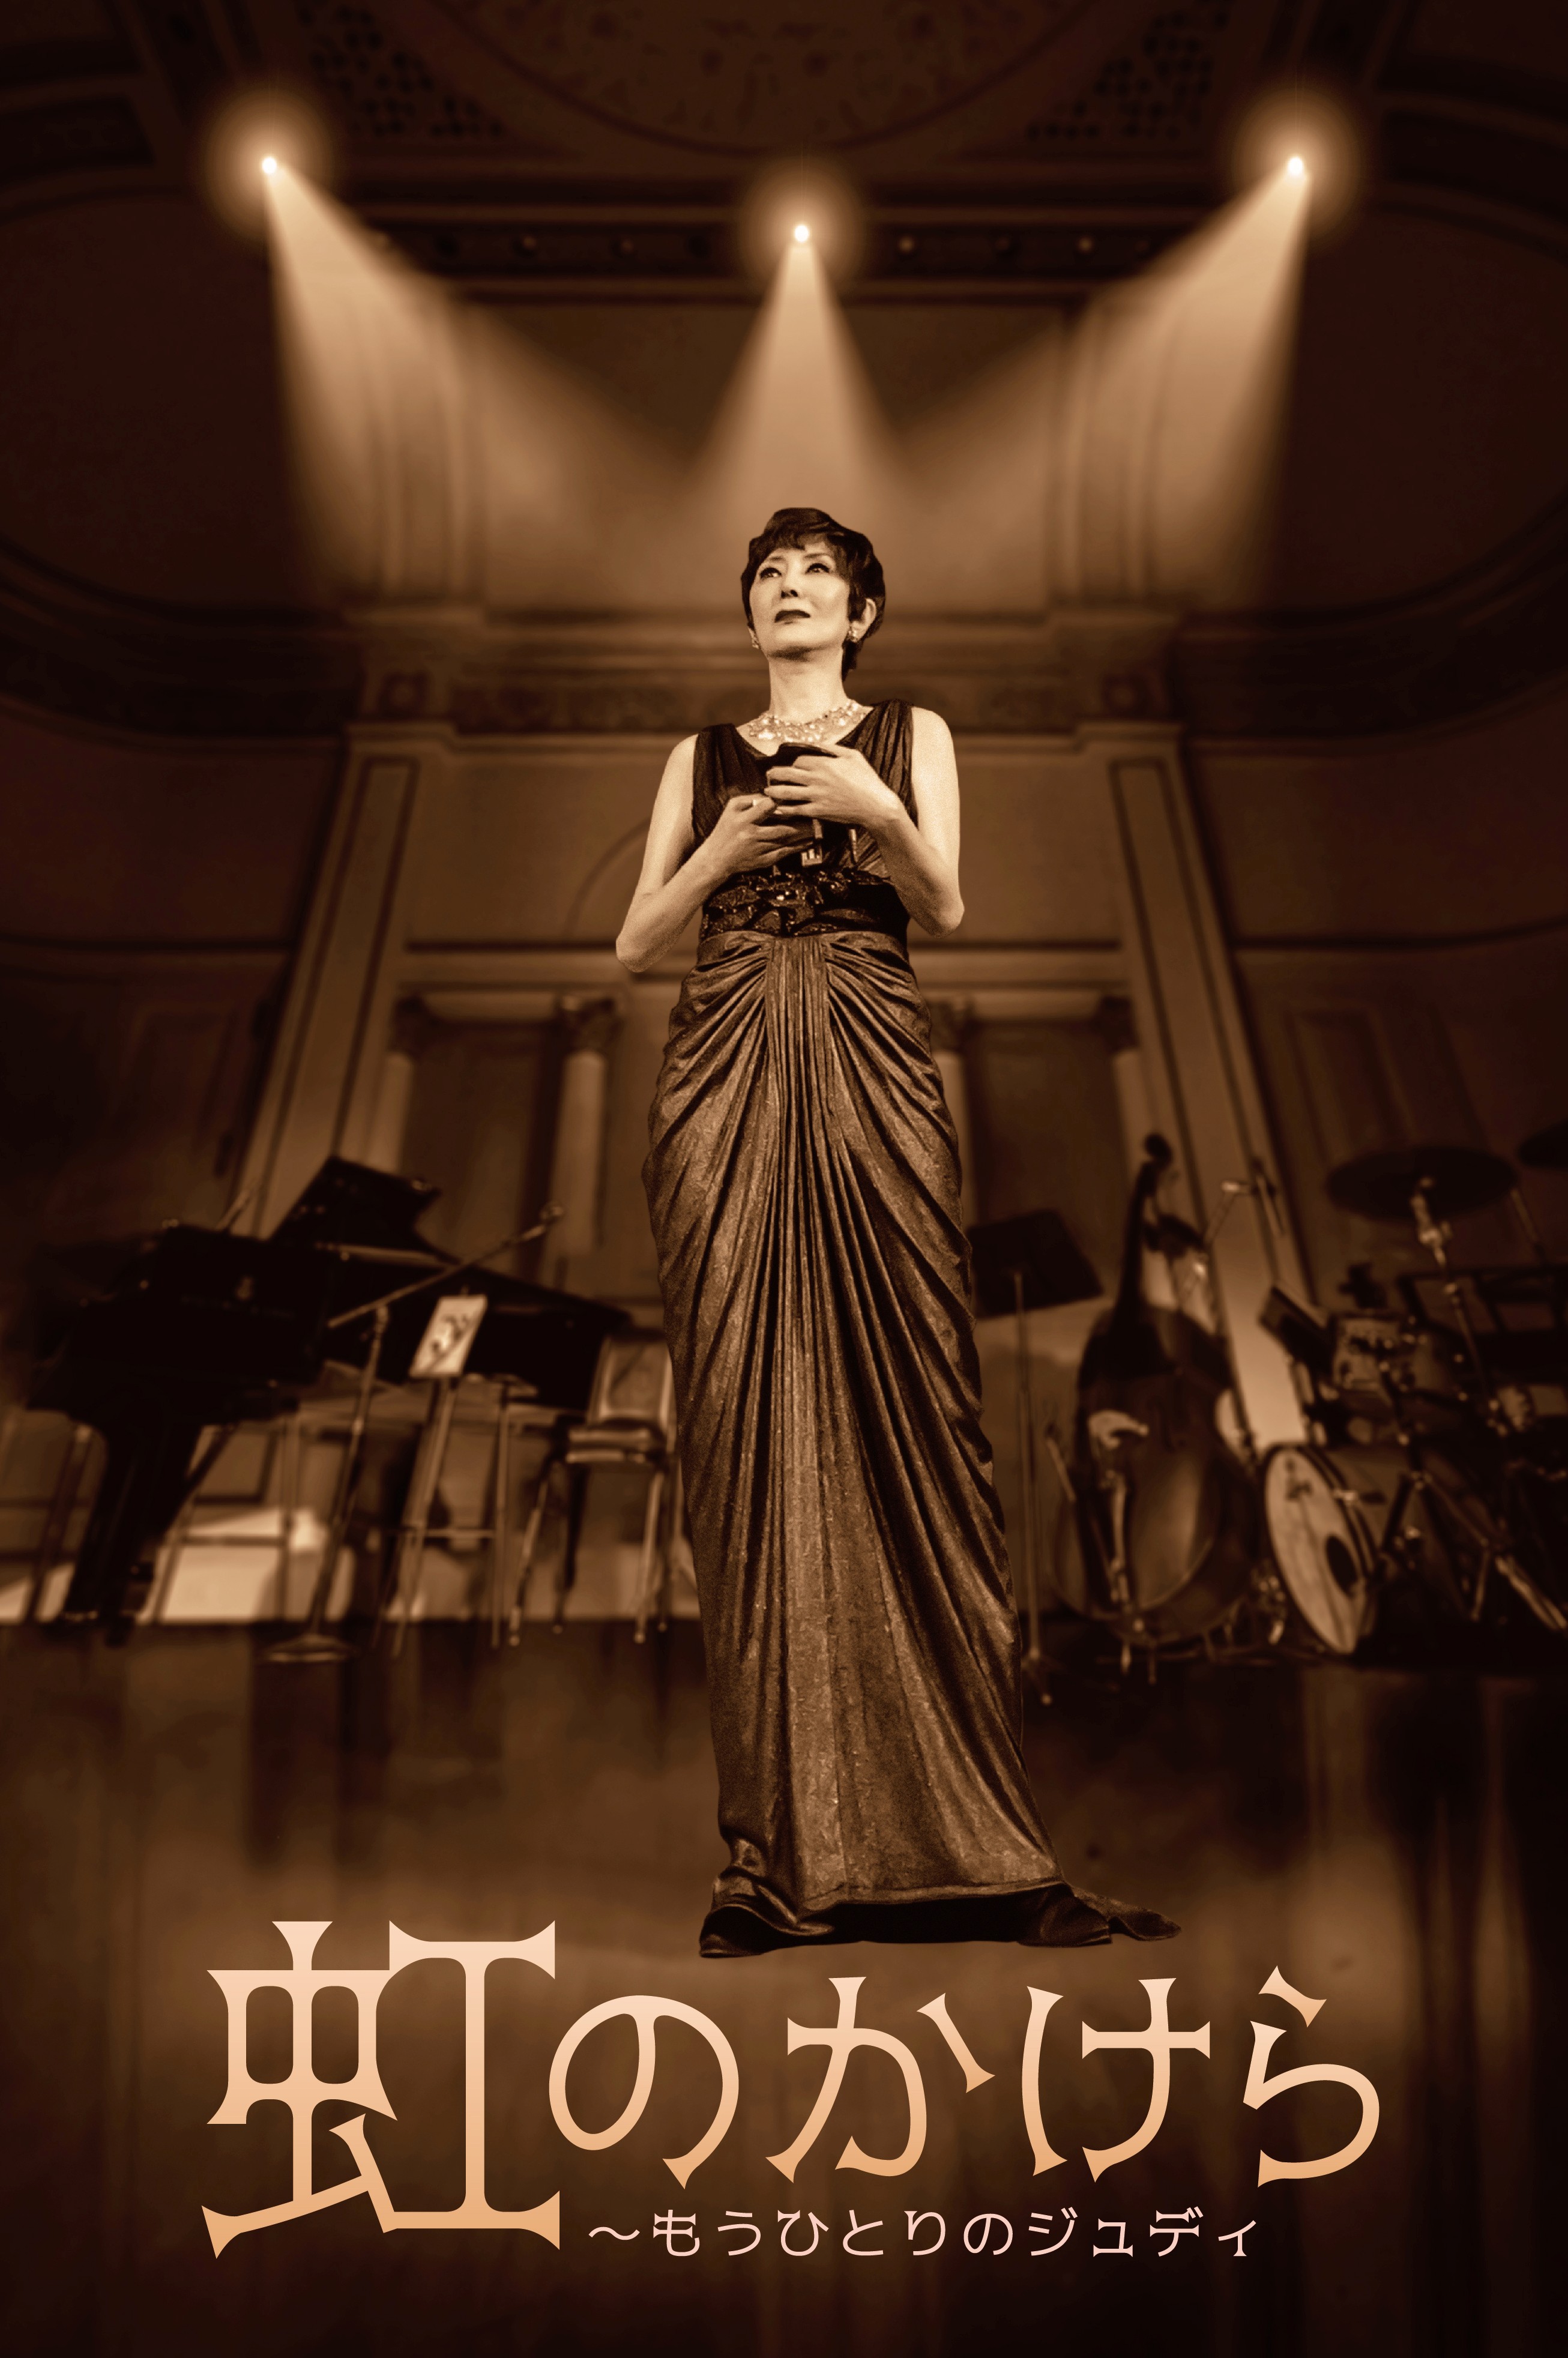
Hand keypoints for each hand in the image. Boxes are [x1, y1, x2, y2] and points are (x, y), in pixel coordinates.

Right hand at [704, 790, 815, 874]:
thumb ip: (749, 798)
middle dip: (801, 823)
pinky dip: (797, 848)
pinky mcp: (763, 861)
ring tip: (817, 828)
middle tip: (816, 817)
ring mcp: (758, 849)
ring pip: (785, 841)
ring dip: (803, 835)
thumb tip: (769, 794)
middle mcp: (752, 835)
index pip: (767, 808)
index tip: (795, 796)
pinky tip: (808, 842)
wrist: (716, 859)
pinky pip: (784, 853)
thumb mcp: (731, 809)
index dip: (782, 802)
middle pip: (781, 828)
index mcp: (744, 819)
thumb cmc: (725, 830)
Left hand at [763, 744, 903, 832]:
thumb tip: (817, 744)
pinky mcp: (818, 812)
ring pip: (787, 792)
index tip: (786, 763)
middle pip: (787, 774)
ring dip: (774, 791)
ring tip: (766, 791)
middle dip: (774, 774)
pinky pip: (796, 810)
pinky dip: (784, 809)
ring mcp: (816, 796)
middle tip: (768, 775)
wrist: (876, 806)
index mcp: (824, 763)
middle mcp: (817, 779)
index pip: (798, 759)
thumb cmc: (867, 779)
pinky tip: (777, 809)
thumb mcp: (853, 756)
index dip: (789, 761)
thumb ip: (832, 748)